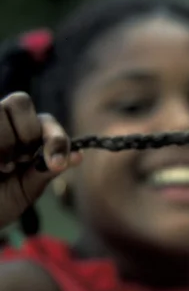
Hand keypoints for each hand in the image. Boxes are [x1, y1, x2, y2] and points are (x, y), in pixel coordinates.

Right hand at [0, 92, 81, 228]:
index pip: (46, 120)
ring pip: (0, 109)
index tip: (57, 164)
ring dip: (6, 141)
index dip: (56, 138)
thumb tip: (78, 155)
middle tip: (21, 160)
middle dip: (27, 134)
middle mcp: (2, 122)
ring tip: (2, 166)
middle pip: (21, 102)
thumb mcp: (27, 189)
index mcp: (23, 134)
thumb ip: (48, 170)